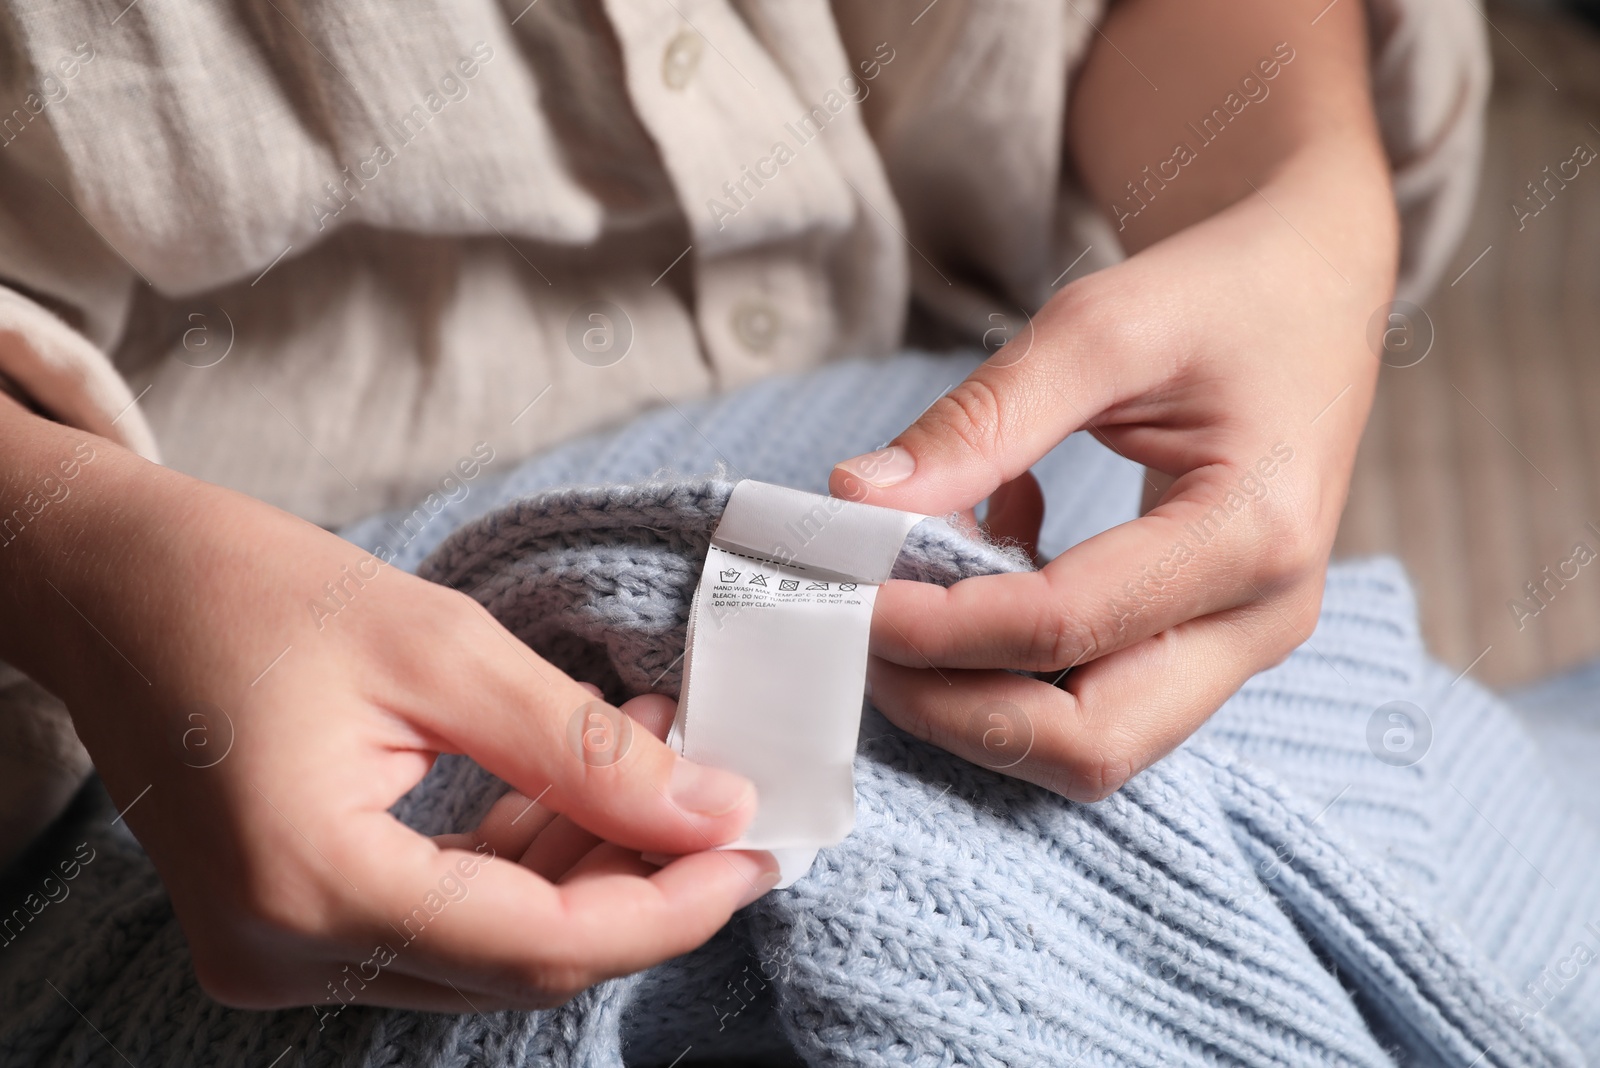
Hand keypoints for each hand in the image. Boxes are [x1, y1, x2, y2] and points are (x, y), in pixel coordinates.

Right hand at [0, 414, 777, 1012]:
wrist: (112, 582)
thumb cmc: (250, 588)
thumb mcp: (441, 648)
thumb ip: (585, 748)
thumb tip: (715, 810)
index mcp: (311, 887)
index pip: (539, 946)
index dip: (669, 907)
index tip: (758, 849)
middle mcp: (286, 953)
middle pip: (519, 961)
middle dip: (639, 884)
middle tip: (721, 801)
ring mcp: (278, 950)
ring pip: (486, 946)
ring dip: (585, 866)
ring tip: (658, 763)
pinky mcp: (287, 921)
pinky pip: (437, 919)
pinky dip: (518, 861)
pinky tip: (575, 785)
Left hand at [831, 156, 1393, 801]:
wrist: (1315, 294)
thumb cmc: (1223, 296)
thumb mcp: (1100, 326)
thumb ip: (982, 421)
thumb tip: (859, 500)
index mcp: (1252, 533)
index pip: (1065, 626)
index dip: (938, 625)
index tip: (848, 589)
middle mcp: (1261, 618)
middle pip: (1088, 742)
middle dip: (954, 704)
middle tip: (866, 629)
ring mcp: (1241, 644)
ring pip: (1089, 744)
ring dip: (978, 690)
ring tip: (924, 583)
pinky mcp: (1208, 645)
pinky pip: (1097, 701)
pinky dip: (1015, 661)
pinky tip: (997, 549)